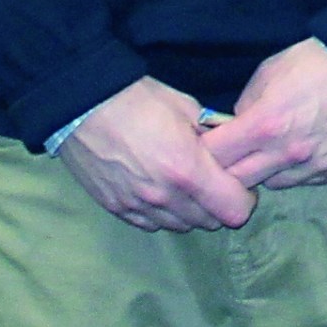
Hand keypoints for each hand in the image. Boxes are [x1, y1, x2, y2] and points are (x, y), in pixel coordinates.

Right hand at [59, 77, 257, 230]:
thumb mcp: (189, 109)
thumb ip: (215, 135)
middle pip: (210, 222)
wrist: (82, 104)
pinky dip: (162, 214)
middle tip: (213, 181)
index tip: (238, 183)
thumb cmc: (139, 100)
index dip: (244, 198)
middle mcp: (164, 196)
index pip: (235, 211)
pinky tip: (160, 191)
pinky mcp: (116, 208)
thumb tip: (232, 149)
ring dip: (191, 211)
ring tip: (185, 185)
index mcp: (188, 170)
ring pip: (181, 226)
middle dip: (218, 204)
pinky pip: (151, 224)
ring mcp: (138, 206)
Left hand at [205, 40, 326, 190]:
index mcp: (264, 125)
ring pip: (271, 185)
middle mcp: (286, 154)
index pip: (214, 156)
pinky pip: (304, 180)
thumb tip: (237, 126)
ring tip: (272, 150)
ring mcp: (314, 167)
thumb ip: (246, 105)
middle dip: (228, 169)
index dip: (205, 151)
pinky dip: (295, 170)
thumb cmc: (318, 62)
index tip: (208, 144)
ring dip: (264, 172)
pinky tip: (303, 149)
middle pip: (237, 181)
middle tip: (234, 154)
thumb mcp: (269, 72)